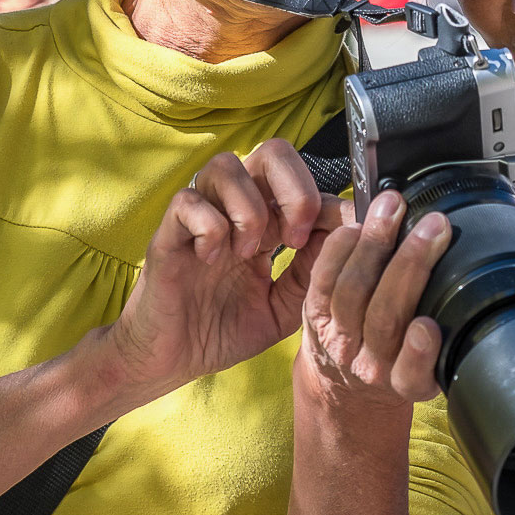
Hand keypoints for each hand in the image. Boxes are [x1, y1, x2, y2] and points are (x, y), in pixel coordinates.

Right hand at [101, 139, 342, 401]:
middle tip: (293, 238)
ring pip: (227, 165)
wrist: (169, 362)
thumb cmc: (221, 333)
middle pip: (272, 152)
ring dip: (250, 208)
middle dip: (295, 188)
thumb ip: (311, 274)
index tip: (334, 241)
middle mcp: (233, 210)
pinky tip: (211, 261)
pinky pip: (188, 201)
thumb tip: (348, 237)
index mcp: (266, 222)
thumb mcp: (282, 308)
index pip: (303, 181)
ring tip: (247, 253)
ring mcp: (198, 218)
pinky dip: (210, 228)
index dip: (327, 203)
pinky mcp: (167, 234)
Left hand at [297, 190, 453, 409]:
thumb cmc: (398, 363)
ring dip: (375, 243)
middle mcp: (369, 365)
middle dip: (411, 264)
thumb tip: (472, 278)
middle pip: (385, 315)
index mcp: (407, 383)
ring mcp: (337, 338)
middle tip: (434, 227)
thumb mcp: (431, 368)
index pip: (412, 373)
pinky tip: (359, 223)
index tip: (427, 327)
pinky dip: (341, 246)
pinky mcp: (313, 314)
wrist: (345, 385)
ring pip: (351, 290)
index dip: (418, 352)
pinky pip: (323, 276)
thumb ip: (449, 339)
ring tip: (394, 209)